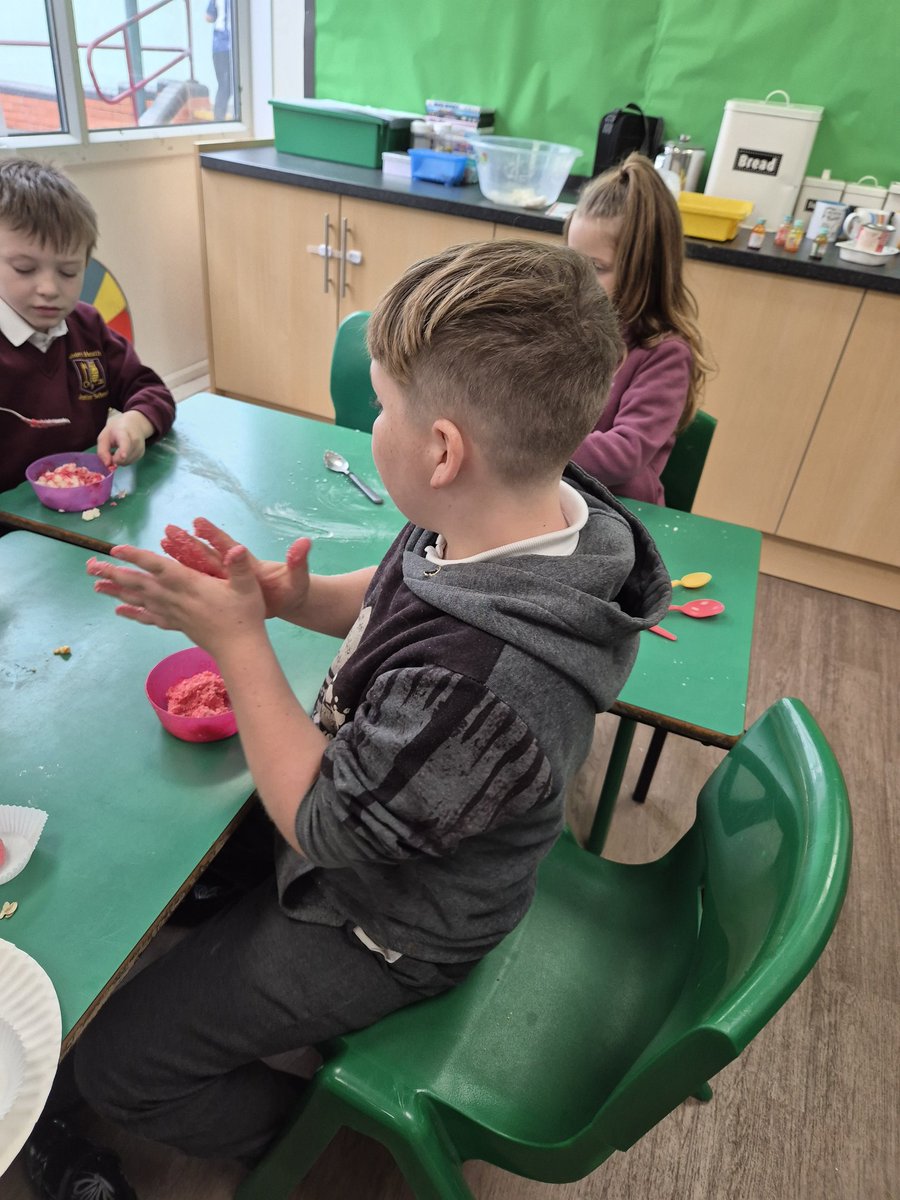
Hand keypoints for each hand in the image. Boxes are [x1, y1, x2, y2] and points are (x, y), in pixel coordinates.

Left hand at [87, 540, 266, 654]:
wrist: (239, 650)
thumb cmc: (245, 615)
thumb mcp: (247, 587)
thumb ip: (240, 565)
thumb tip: (235, 547)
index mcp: (190, 584)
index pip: (158, 566)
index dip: (136, 557)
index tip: (115, 550)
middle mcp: (175, 598)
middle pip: (139, 584)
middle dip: (114, 574)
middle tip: (91, 567)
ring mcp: (173, 613)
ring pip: (139, 600)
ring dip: (117, 592)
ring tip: (96, 586)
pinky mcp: (175, 625)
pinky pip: (149, 617)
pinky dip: (133, 613)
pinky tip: (119, 611)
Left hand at [97, 411, 153, 467]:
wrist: (133, 424)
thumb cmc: (116, 430)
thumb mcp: (104, 437)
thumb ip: (102, 451)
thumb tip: (107, 465)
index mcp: (123, 432)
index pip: (125, 442)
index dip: (124, 450)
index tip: (122, 456)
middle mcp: (135, 440)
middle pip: (124, 457)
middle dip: (114, 459)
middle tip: (110, 453)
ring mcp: (140, 447)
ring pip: (126, 462)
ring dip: (119, 461)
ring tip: (117, 451)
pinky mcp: (142, 453)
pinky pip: (130, 462)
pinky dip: (124, 461)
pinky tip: (123, 452)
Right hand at [161, 518, 311, 621]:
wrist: (289, 603)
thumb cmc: (292, 590)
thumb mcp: (298, 578)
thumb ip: (298, 561)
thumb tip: (305, 542)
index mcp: (248, 566)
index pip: (229, 548)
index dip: (215, 536)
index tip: (199, 522)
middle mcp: (233, 570)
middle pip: (208, 555)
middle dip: (189, 543)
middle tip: (168, 530)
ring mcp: (226, 581)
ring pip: (199, 568)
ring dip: (182, 557)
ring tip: (162, 543)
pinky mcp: (222, 593)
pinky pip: (200, 586)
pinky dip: (185, 580)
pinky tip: (169, 576)